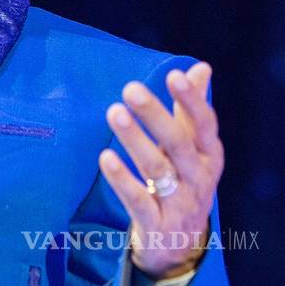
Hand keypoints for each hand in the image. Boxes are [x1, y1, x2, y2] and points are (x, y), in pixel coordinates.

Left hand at [99, 62, 223, 278]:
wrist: (178, 244)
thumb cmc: (182, 183)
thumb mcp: (191, 149)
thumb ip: (190, 110)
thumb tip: (199, 67)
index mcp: (207, 156)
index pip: (204, 125)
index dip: (192, 100)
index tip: (174, 75)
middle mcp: (198, 178)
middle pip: (179, 143)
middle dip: (155, 115)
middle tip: (130, 89)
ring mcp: (179, 203)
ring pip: (157, 169)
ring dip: (135, 140)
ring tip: (114, 112)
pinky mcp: (156, 224)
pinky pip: (139, 200)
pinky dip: (122, 179)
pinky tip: (105, 157)